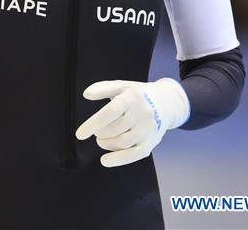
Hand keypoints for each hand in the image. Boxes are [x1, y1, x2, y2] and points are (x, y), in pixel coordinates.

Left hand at [75, 78, 189, 167]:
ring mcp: (149, 128)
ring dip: (106, 144)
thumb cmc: (137, 94)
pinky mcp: (153, 141)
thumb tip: (86, 94)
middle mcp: (143, 112)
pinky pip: (135, 154)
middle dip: (99, 133)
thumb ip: (102, 88)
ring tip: (101, 140)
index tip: (79, 135)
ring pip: (122, 142)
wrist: (167, 102)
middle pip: (115, 129)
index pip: (110, 112)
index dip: (93, 123)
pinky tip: (105, 161)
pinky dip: (118, 159)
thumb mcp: (121, 85)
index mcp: (132, 97)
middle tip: (96, 132)